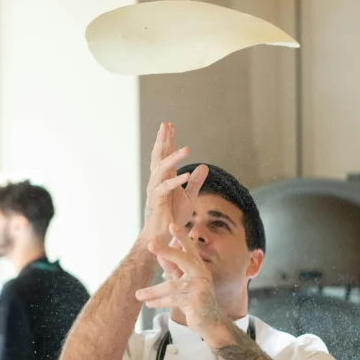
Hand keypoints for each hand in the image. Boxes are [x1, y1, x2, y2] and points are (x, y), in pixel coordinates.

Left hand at [136, 223, 224, 333]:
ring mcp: (200, 287)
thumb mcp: (182, 283)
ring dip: (153, 291)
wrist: (210, 322)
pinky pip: (173, 300)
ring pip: (172, 285)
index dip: (181, 237)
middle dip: (166, 251)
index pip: (189, 249)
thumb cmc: (195, 300)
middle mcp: (202, 274)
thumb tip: (159, 255)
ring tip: (138, 294)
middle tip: (151, 244)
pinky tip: (148, 304)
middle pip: (182, 259)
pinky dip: (159, 302)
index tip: (171, 225)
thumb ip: (172, 269)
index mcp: (199, 267)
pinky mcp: (196, 301)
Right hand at [141, 122, 207, 244]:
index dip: (167, 141)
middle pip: (158, 156)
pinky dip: (176, 182)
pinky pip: (165, 188)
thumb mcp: (189, 196)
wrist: (163, 235)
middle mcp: (157, 181)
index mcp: (164, 178)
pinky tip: (186, 175)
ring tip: (187, 149)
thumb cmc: (173, 217)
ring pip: (161, 169)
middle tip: (166, 124)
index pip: (165, 155)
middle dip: (162, 140)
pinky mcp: (157, 201)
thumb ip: (195, 181)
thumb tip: (204, 166)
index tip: (169, 125)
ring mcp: (155, 190)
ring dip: (174, 158)